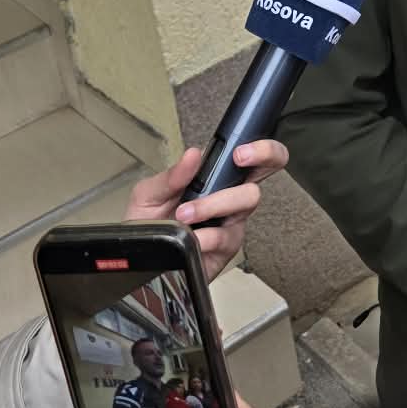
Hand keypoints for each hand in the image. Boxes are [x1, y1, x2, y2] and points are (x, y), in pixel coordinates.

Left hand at [129, 140, 285, 281]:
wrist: (140, 260)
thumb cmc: (148, 224)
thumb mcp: (148, 194)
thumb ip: (171, 176)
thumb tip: (193, 154)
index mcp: (213, 177)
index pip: (248, 154)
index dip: (259, 147)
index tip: (240, 150)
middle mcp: (229, 195)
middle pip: (266, 168)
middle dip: (262, 156)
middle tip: (238, 158)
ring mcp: (231, 221)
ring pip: (246, 201)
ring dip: (214, 203)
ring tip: (185, 214)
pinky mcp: (226, 247)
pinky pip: (226, 236)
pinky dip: (206, 236)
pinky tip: (191, 236)